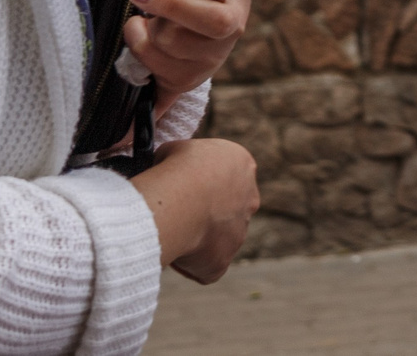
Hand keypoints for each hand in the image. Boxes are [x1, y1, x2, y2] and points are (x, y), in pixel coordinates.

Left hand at [121, 0, 269, 106]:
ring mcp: (210, 54)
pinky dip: (137, 42)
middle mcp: (232, 22)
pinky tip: (143, 36)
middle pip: (207, 18)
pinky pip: (149, 56)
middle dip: (170, 4)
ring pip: (168, 39)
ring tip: (143, 16)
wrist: (192, 60)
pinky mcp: (186, 77)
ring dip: (147, 25)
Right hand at [132, 137, 258, 282]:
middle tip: (176, 213)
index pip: (223, 177)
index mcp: (242, 166)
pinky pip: (205, 267)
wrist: (181, 199)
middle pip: (225, 209)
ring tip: (170, 232)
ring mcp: (239, 233)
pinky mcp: (222, 261)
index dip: (201, 184)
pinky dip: (188, 265)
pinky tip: (172, 254)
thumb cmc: (177, 169)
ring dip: (196, 239)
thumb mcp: (179, 149)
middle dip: (203, 213)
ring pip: (216, 239)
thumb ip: (181, 158)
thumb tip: (167, 164)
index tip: (182, 189)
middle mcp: (249, 200)